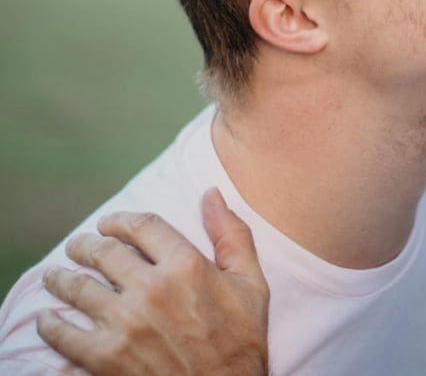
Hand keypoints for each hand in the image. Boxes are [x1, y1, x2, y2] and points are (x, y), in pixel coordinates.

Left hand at [37, 188, 269, 375]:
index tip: (109, 225)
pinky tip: (48, 320)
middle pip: (104, 252)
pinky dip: (50, 325)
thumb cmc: (241, 341)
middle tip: (78, 247)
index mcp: (186, 265)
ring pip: (79, 288)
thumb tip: (212, 194)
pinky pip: (65, 335)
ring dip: (62, 278)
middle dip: (86, 245)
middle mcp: (152, 288)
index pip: (142, 226)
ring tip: (56, 276)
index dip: (120, 221)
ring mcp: (125, 324)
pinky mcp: (106, 357)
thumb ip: (232, 234)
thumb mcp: (251, 283)